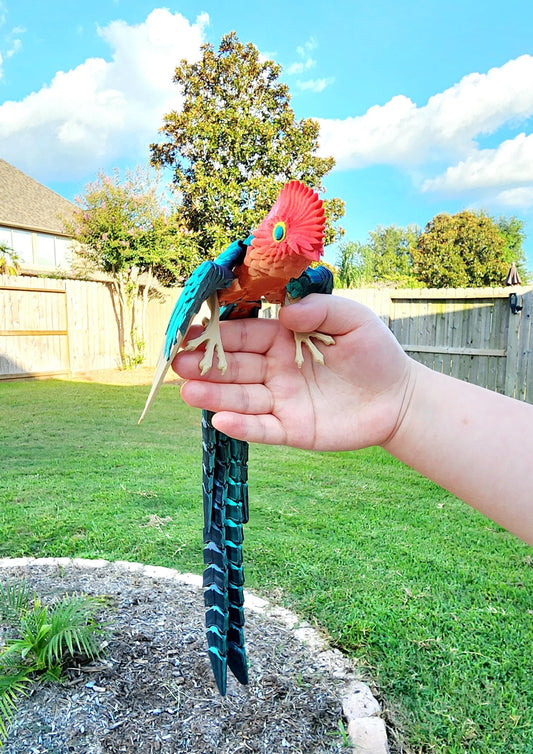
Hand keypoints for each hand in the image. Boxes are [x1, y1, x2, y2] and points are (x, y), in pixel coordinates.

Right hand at [172, 294, 413, 450]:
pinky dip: (243, 427)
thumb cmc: (376, 354)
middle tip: (178, 363)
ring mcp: (282, 401)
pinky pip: (263, 429)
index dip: (218, 335)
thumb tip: (286, 312)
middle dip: (205, 365)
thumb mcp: (354, 320)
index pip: (245, 336)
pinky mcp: (292, 430)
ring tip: (186, 391)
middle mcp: (276, 370)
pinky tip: (221, 421)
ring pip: (241, 399)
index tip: (190, 333)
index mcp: (284, 340)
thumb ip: (321, 310)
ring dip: (213, 396)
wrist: (399, 399)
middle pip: (234, 368)